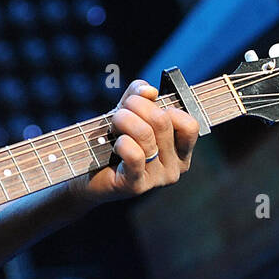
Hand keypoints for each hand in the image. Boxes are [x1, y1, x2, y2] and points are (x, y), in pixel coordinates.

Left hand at [68, 80, 199, 205]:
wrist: (88, 175)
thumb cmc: (113, 142)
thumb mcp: (129, 112)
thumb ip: (140, 96)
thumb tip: (150, 92)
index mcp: (181, 151)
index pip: (189, 124)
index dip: (163, 107)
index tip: (144, 108)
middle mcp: (175, 167)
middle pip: (162, 122)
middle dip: (135, 107)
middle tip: (120, 111)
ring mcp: (157, 179)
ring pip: (146, 134)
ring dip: (123, 120)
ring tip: (113, 125)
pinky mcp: (136, 186)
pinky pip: (134, 154)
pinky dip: (121, 142)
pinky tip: (115, 144)